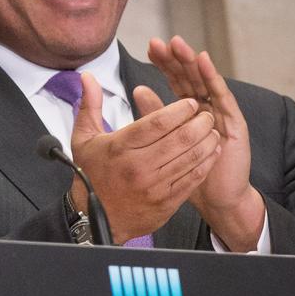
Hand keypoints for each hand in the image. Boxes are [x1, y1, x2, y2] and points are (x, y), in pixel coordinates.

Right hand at [69, 71, 220, 241]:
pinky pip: (194, 177)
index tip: (189, 104)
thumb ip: (90, 105)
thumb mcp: (84, 138)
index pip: (158, 122)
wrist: (94, 218)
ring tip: (210, 130)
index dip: (180, 109)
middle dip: (200, 122)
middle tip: (204, 115)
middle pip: (181, 137)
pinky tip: (210, 151)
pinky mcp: (166, 202)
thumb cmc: (91, 174)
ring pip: (192, 156)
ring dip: (207, 140)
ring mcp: (154, 186)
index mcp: (120, 148)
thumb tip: (87, 77)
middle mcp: (139, 167)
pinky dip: (207, 161)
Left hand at [148, 36, 265, 251]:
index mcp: (188, 110)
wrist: (215, 197)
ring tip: (178, 45)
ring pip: (205, 82)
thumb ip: (154, 115)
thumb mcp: (165, 141)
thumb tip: (137, 89)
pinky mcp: (233, 123)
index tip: (150, 47)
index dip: (165, 63)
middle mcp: (206, 107)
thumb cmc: (187, 170)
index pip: (176, 80)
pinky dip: (212, 78)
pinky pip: (222, 97)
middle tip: (160, 41)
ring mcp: (220, 113)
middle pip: (190, 76)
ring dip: (191, 62)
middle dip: (176, 58)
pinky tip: (203, 62)